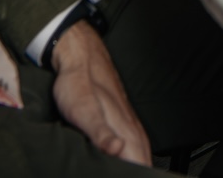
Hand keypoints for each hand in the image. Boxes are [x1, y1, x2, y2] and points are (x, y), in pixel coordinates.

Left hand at [51, 20, 151, 165]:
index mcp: (126, 130)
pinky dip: (132, 159)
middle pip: (144, 161)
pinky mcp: (120, 120)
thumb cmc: (78, 84)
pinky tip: (124, 162)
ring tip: (133, 175)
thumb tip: (119, 150)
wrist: (80, 57)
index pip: (142, 165)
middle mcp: (132, 128)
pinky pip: (133, 146)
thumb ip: (102, 133)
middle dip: (140, 173)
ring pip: (140, 153)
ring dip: (138, 167)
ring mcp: (127, 123)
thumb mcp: (83, 112)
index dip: (138, 176)